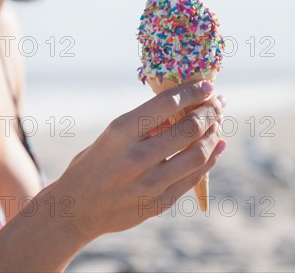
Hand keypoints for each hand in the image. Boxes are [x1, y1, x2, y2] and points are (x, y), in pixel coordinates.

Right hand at [53, 81, 225, 241]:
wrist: (76, 209)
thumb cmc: (91, 165)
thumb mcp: (110, 137)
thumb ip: (143, 127)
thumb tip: (184, 110)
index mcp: (120, 132)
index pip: (167, 104)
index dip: (193, 92)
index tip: (207, 86)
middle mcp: (136, 156)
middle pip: (189, 127)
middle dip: (210, 111)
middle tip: (218, 104)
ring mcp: (150, 183)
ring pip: (198, 153)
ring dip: (214, 134)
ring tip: (217, 124)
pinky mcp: (159, 203)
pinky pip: (194, 177)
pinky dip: (211, 159)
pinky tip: (217, 146)